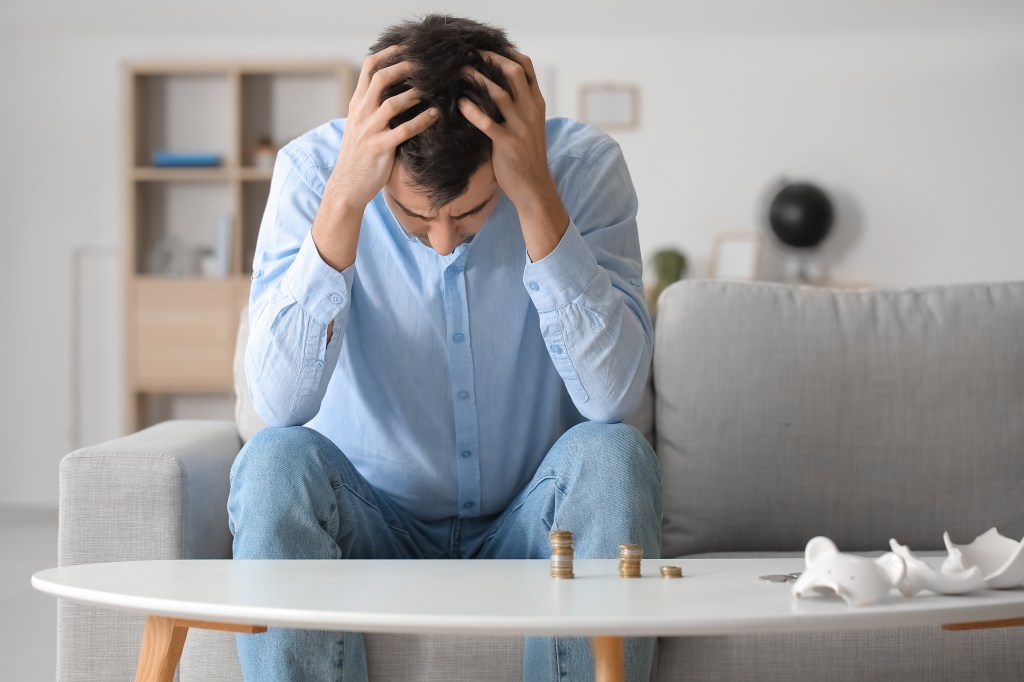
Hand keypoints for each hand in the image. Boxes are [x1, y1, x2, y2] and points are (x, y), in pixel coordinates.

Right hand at [329, 45, 438, 208]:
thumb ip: (373, 107)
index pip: (369, 69)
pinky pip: (404, 131)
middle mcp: (361, 113)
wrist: (347, 186)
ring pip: (393, 103)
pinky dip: (422, 121)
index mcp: (357, 105)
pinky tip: (435, 115)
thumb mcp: (360, 126)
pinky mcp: (380, 148)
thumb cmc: (359, 156)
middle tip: (426, 62)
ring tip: (434, 87)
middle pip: (381, 79)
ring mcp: (370, 131)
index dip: (389, 54)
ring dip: (415, 93)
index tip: (407, 46)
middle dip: (405, 67)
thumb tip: (395, 90)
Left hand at [458, 50, 568, 258]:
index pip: (526, 67)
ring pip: (500, 93)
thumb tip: (496, 85)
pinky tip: (460, 103)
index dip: (507, 53)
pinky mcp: (507, 143)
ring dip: (477, 79)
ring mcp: (520, 127)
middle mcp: (531, 111)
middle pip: (513, 72)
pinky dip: (472, 110)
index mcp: (536, 104)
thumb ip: (518, 106)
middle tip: (469, 53)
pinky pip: (487, 122)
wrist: (534, 187)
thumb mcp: (528, 125)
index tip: (487, 47)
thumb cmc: (527, 156)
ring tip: (460, 71)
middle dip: (490, 59)